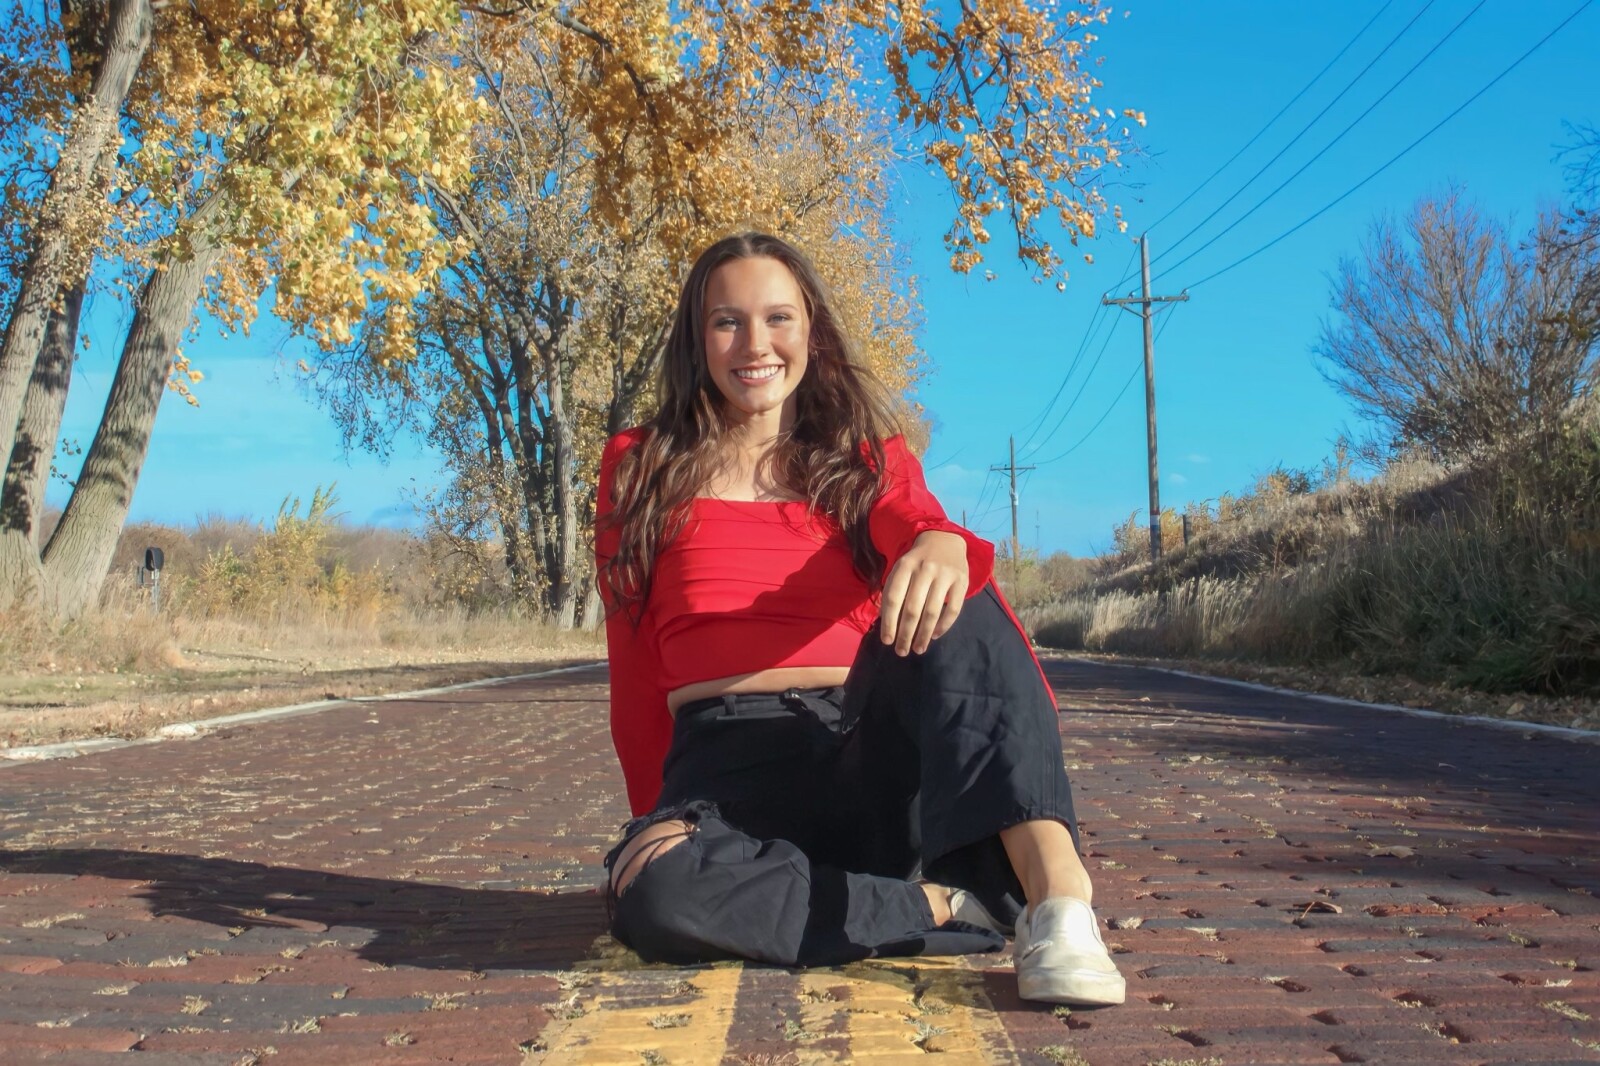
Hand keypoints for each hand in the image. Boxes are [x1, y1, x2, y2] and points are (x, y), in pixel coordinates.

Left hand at [879, 531, 968, 655]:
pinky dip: (944, 625)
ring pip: (932, 612)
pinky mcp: (961, 581)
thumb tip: (886, 623)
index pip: (894, 598)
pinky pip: (953, 609)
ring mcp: (944, 575)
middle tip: (901, 651)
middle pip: (912, 609)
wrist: (944, 539)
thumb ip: (893, 591)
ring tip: (918, 649)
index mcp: (905, 566)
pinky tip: (935, 635)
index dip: (889, 622)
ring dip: (924, 635)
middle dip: (905, 634)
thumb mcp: (901, 569)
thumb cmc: (917, 561)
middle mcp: (924, 569)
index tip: (886, 641)